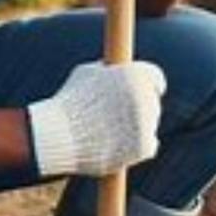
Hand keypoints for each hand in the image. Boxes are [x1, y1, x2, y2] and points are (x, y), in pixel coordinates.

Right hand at [27, 60, 165, 176]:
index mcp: (134, 75)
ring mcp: (146, 122)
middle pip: (152, 102)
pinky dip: (140, 147)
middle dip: (140, 108)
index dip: (151, 85)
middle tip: (120, 117)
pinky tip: (123, 146)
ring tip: (110, 132)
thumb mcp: (87, 73)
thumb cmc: (69, 102)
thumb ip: (109, 71)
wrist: (60, 135)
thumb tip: (116, 69)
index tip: (149, 91)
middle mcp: (144, 96)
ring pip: (150, 124)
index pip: (156, 78)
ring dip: (138, 127)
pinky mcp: (144, 146)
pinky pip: (150, 145)